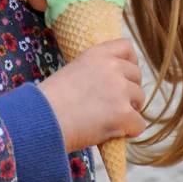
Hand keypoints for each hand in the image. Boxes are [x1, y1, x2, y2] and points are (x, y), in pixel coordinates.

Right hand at [38, 38, 145, 154]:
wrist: (42, 119)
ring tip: (112, 120)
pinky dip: (130, 131)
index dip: (130, 62)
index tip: (125, 75)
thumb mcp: (73, 71)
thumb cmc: (50, 100)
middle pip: (137, 75)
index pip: (126, 47)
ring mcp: (120, 90)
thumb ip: (94, 73)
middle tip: (116, 104)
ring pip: (139, 99)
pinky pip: (139, 124)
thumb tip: (106, 88)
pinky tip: (115, 134)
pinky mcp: (124, 114)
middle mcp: (112, 67)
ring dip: (130, 110)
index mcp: (98, 54)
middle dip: (130, 90)